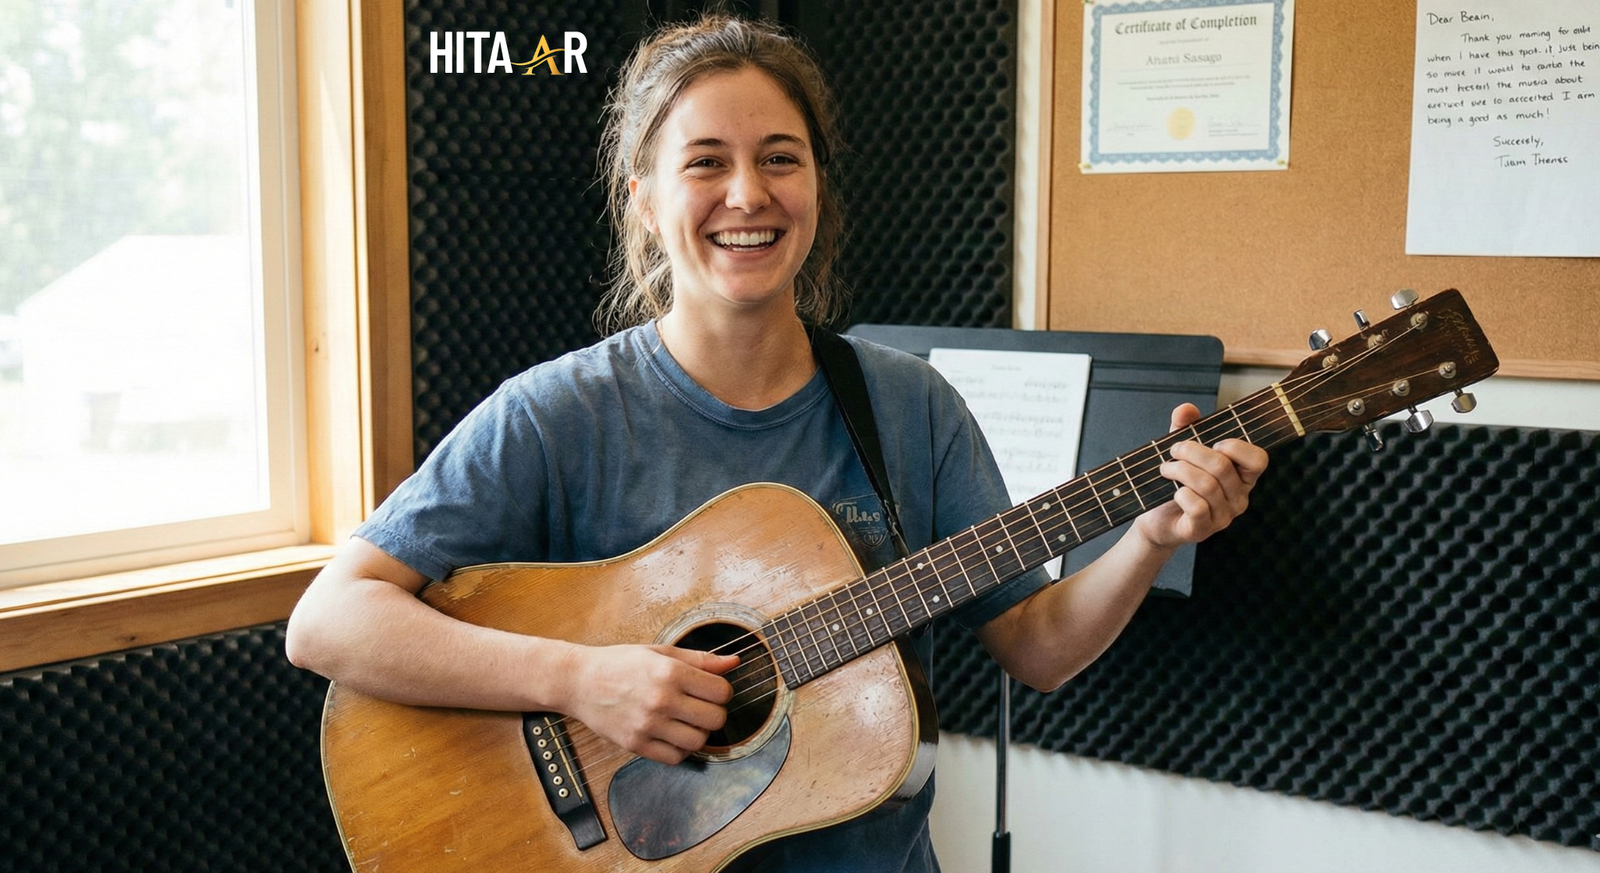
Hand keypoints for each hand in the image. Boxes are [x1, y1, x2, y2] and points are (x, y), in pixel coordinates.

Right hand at [563, 644, 739, 764]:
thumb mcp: (660, 652)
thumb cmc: (620, 663)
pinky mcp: (636, 745)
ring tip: (685, 721)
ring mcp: (648, 725)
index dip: (721, 691)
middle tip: (700, 707)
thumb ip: (700, 659)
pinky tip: (672, 735)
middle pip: (715, 719)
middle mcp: (661, 700)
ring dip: (698, 733)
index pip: (721, 691)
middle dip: (714, 713)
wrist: (579, 682)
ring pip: (698, 742)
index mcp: (670, 672)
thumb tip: (734, 662)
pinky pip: (675, 758)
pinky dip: (680, 749)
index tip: (711, 690)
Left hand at [1134, 403, 1268, 549]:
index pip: (1258, 459)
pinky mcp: (1202, 531)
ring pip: (1207, 485)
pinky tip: (1173, 492)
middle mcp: (1238, 499)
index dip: (1236, 446)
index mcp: (1242, 477)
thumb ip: (1185, 427)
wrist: (1156, 519)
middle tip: (1173, 450)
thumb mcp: (1182, 451)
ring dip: (1179, 470)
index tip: (1213, 443)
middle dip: (1192, 451)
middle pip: (1222, 466)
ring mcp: (1223, 517)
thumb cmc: (1176, 483)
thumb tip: (1186, 409)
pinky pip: (1197, 507)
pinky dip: (1181, 494)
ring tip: (1165, 468)